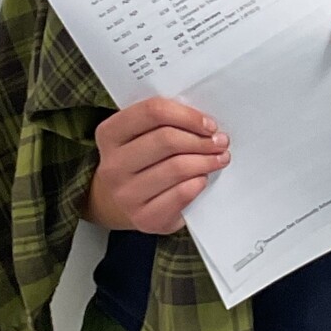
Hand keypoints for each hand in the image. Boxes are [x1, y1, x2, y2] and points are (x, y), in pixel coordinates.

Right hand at [83, 96, 228, 235]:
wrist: (121, 204)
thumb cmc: (141, 161)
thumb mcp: (142, 135)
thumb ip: (165, 123)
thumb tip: (206, 124)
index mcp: (109, 134)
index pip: (152, 112)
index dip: (187, 115)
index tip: (209, 124)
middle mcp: (112, 165)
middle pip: (167, 140)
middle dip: (201, 140)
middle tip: (220, 142)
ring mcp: (126, 195)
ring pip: (177, 167)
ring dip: (206, 161)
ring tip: (220, 158)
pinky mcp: (144, 218)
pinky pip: (181, 194)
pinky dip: (198, 183)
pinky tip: (203, 178)